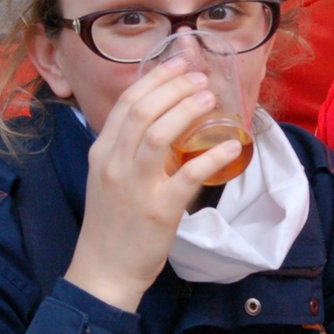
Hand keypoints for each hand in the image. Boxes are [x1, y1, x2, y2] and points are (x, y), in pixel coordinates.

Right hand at [64, 57, 243, 310]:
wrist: (104, 270)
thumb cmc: (111, 224)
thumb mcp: (109, 178)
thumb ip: (127, 150)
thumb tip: (163, 121)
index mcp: (102, 153)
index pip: (126, 104)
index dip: (155, 79)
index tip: (178, 64)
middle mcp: (114, 164)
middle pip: (143, 111)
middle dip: (174, 87)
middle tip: (200, 77)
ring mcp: (136, 186)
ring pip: (159, 134)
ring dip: (188, 110)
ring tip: (210, 98)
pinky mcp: (159, 210)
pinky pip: (188, 175)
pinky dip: (212, 156)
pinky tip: (230, 146)